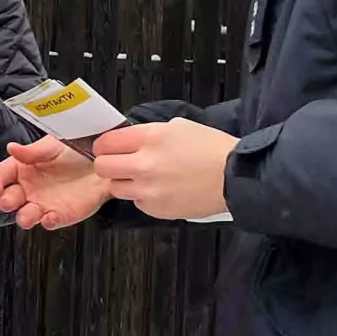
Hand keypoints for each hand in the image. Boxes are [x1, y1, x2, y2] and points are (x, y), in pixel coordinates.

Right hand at [0, 136, 107, 229]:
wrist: (102, 163)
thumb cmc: (77, 150)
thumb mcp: (53, 144)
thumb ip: (32, 150)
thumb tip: (11, 148)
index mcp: (21, 168)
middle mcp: (28, 188)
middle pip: (6, 200)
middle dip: (5, 202)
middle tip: (10, 199)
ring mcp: (42, 204)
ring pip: (24, 216)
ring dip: (24, 217)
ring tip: (29, 214)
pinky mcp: (59, 215)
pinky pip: (48, 223)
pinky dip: (48, 222)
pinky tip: (50, 216)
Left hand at [92, 119, 237, 221]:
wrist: (234, 177)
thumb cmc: (211, 150)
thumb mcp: (178, 127)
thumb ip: (148, 132)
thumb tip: (129, 138)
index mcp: (149, 138)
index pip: (105, 142)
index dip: (105, 145)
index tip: (109, 147)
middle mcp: (144, 164)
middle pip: (102, 167)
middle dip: (108, 164)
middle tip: (120, 164)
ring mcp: (148, 190)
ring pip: (115, 187)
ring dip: (124, 182)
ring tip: (144, 178)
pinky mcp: (155, 209)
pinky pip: (136, 202)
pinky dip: (143, 197)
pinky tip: (161, 189)